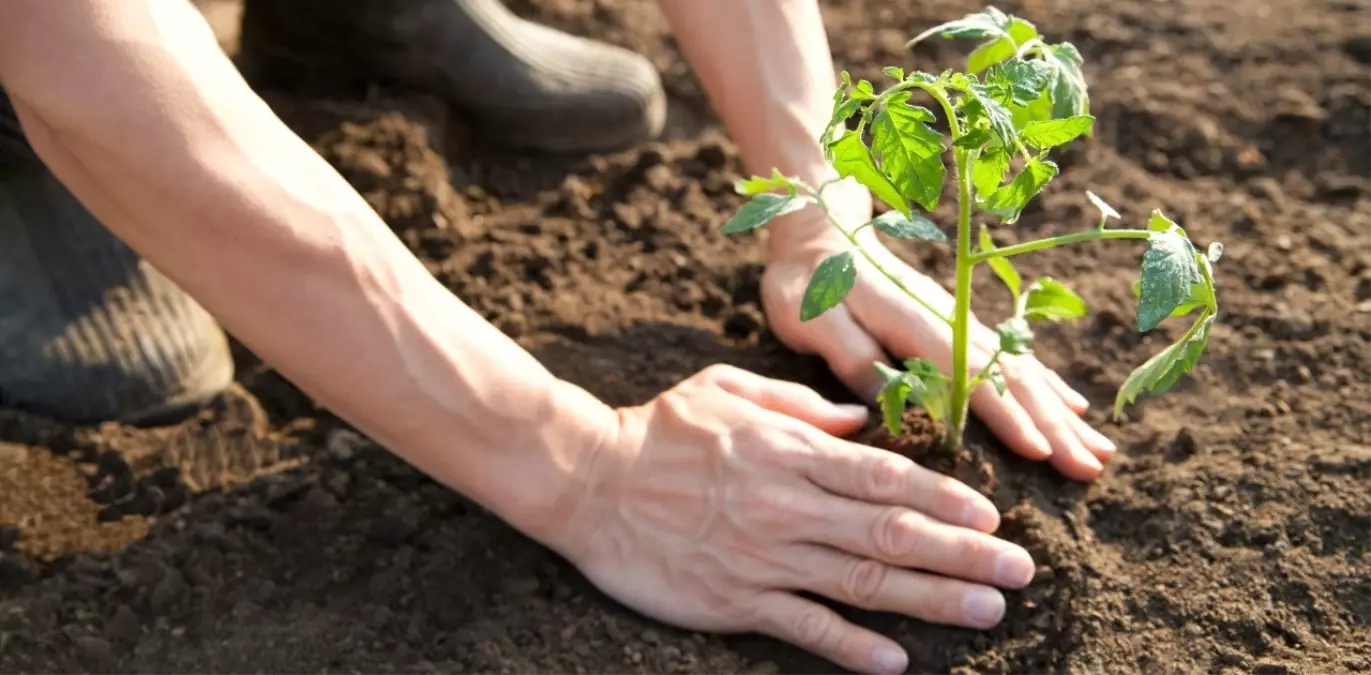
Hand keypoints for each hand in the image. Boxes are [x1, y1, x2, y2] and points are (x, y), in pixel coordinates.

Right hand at [556, 365, 1034, 674]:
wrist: (586, 480)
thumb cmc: (658, 430)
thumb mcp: (727, 389)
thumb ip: (799, 403)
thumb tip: (860, 419)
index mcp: (789, 451)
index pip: (884, 476)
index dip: (945, 500)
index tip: (991, 519)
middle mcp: (786, 504)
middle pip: (889, 533)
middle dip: (961, 555)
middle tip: (1019, 573)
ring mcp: (762, 556)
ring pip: (861, 582)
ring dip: (929, 601)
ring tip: (985, 613)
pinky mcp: (733, 599)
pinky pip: (804, 626)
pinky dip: (851, 647)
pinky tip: (895, 662)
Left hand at [762, 193, 1115, 481]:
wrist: (820, 234)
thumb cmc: (809, 284)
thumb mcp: (814, 320)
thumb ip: (853, 356)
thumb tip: (892, 404)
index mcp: (916, 324)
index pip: (971, 376)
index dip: (1007, 415)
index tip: (1041, 453)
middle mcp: (951, 322)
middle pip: (1013, 377)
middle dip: (1053, 425)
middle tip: (1090, 469)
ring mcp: (960, 321)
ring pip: (1023, 371)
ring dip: (1061, 413)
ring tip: (1100, 451)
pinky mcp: (959, 324)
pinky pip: (1014, 357)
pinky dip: (1047, 385)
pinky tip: (1073, 409)